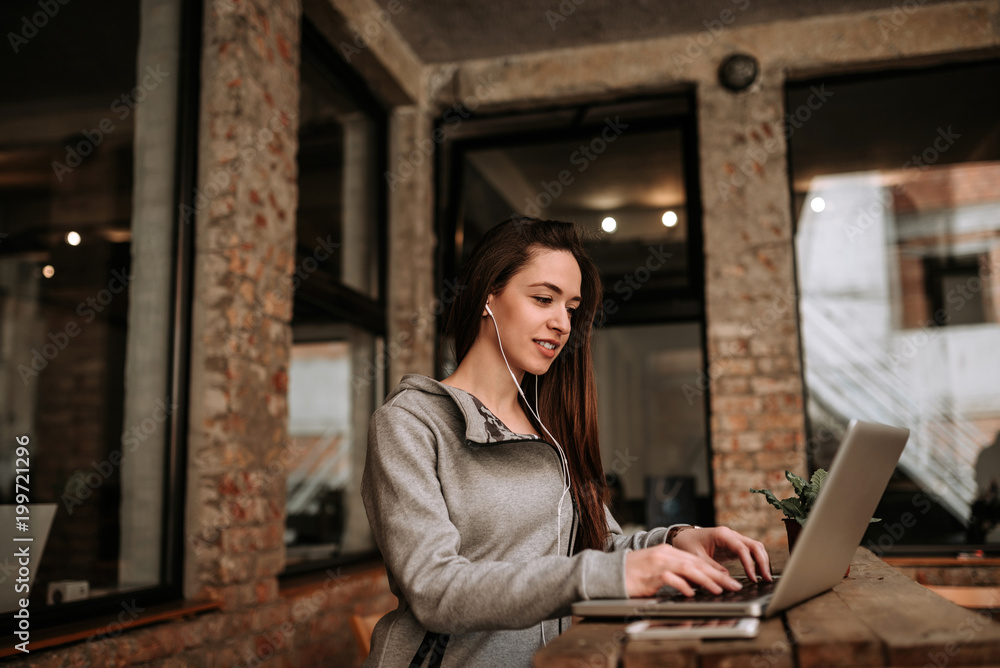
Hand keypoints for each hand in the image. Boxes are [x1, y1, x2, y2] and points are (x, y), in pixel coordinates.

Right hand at [625, 543, 744, 596]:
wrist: (609, 573)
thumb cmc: (633, 574)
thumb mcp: (656, 570)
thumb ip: (674, 573)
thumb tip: (695, 584)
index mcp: (667, 552)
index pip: (696, 560)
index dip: (715, 570)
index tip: (730, 580)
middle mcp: (664, 554)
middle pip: (696, 564)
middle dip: (717, 575)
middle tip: (734, 586)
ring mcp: (657, 563)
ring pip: (687, 569)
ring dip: (706, 580)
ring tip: (720, 589)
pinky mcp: (649, 575)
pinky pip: (669, 579)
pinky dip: (682, 585)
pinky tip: (691, 592)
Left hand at [670, 526, 772, 582]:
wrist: (684, 537)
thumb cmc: (688, 544)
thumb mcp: (695, 557)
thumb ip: (710, 566)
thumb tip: (726, 578)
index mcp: (721, 535)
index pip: (741, 548)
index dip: (749, 563)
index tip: (753, 578)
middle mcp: (731, 535)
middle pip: (754, 545)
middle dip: (762, 562)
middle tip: (766, 579)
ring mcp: (734, 539)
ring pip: (755, 547)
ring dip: (763, 561)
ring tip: (765, 578)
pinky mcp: (735, 546)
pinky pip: (751, 552)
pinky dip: (757, 561)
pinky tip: (759, 573)